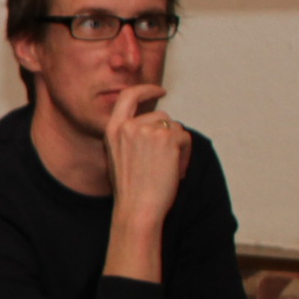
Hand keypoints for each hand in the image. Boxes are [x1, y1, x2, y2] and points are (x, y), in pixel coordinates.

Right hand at [103, 84, 190, 225]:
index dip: (147, 89)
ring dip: (178, 148)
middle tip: (166, 162)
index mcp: (112, 130)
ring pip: (175, 128)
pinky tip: (175, 172)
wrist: (137, 209)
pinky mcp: (166, 138)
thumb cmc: (131, 191)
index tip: (160, 91)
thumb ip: (131, 136)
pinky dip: (185, 156)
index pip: (128, 96)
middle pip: (161, 116)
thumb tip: (158, 125)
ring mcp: (147, 130)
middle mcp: (128, 127)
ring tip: (170, 170)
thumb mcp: (119, 157)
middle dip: (169, 136)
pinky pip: (185, 138)